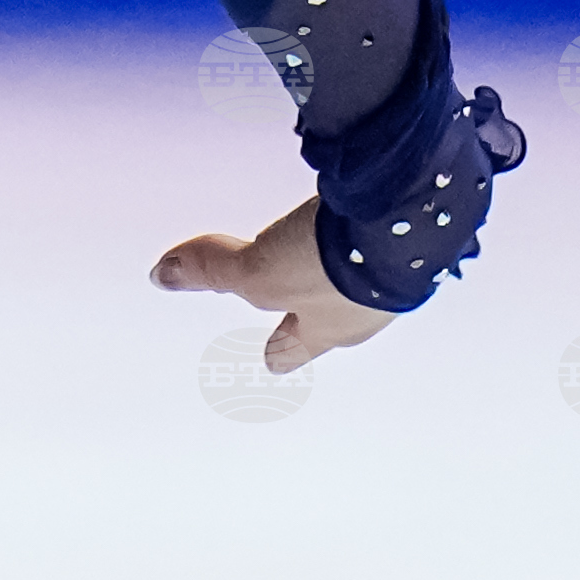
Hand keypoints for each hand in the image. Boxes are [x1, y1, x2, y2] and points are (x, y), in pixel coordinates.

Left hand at [152, 195, 393, 373]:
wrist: (412, 224)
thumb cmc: (341, 267)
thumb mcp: (259, 270)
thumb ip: (215, 271)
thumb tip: (162, 277)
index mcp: (326, 328)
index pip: (295, 346)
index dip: (280, 350)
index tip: (270, 360)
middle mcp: (365, 309)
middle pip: (335, 317)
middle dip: (318, 315)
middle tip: (307, 318)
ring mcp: (395, 275)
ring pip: (365, 282)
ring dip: (352, 274)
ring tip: (342, 261)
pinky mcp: (417, 237)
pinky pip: (389, 241)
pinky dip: (376, 235)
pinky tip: (373, 218)